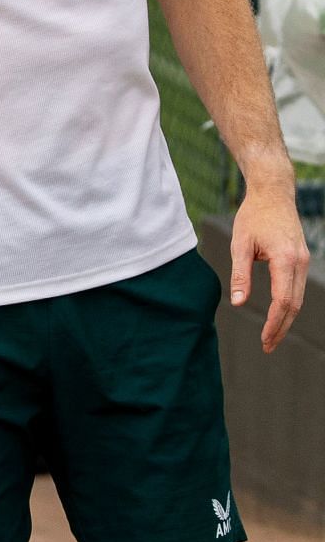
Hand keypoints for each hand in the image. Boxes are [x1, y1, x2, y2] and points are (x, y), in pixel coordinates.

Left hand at [230, 185, 309, 351]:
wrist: (273, 194)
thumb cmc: (253, 216)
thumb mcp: (240, 244)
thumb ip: (240, 275)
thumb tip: (238, 303)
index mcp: (285, 259)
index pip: (283, 300)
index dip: (275, 323)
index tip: (264, 340)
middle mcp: (300, 262)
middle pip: (295, 304)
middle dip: (282, 328)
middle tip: (267, 347)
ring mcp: (304, 261)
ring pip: (298, 298)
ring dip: (287, 319)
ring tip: (271, 336)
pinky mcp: (301, 259)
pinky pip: (297, 288)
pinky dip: (290, 305)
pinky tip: (279, 316)